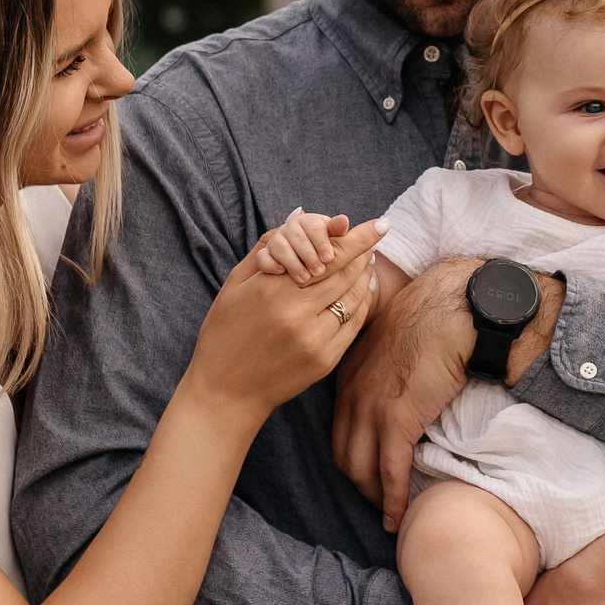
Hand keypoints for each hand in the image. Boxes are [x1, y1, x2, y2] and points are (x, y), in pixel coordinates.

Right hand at [183, 218, 383, 422]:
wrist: (226, 390)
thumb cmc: (225, 332)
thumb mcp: (235, 285)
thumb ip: (267, 248)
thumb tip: (299, 214)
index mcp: (272, 291)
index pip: (329, 256)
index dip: (358, 238)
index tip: (380, 224)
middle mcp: (297, 314)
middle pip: (346, 274)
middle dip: (364, 253)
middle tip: (376, 237)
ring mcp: (314, 340)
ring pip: (353, 299)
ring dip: (365, 276)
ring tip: (368, 261)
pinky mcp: (325, 360)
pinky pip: (353, 324)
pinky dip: (362, 303)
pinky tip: (363, 290)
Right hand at [254, 208, 346, 281]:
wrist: (303, 265)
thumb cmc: (322, 250)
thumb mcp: (332, 239)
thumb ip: (336, 230)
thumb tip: (344, 220)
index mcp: (309, 221)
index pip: (314, 226)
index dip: (322, 242)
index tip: (329, 258)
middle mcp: (290, 228)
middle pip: (297, 237)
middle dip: (309, 255)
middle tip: (319, 271)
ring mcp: (276, 241)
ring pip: (279, 246)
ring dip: (293, 262)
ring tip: (305, 278)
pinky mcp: (265, 255)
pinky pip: (263, 257)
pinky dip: (270, 264)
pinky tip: (281, 272)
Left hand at [332, 257, 563, 530]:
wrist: (458, 307)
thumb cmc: (438, 316)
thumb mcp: (396, 339)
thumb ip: (387, 364)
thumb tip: (399, 381)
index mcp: (349, 374)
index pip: (338, 430)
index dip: (352, 458)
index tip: (369, 476)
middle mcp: (352, 393)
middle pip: (343, 456)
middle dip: (360, 485)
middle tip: (379, 504)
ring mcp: (371, 407)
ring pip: (361, 469)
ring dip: (375, 498)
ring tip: (390, 517)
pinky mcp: (397, 419)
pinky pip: (390, 470)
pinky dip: (393, 498)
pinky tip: (401, 515)